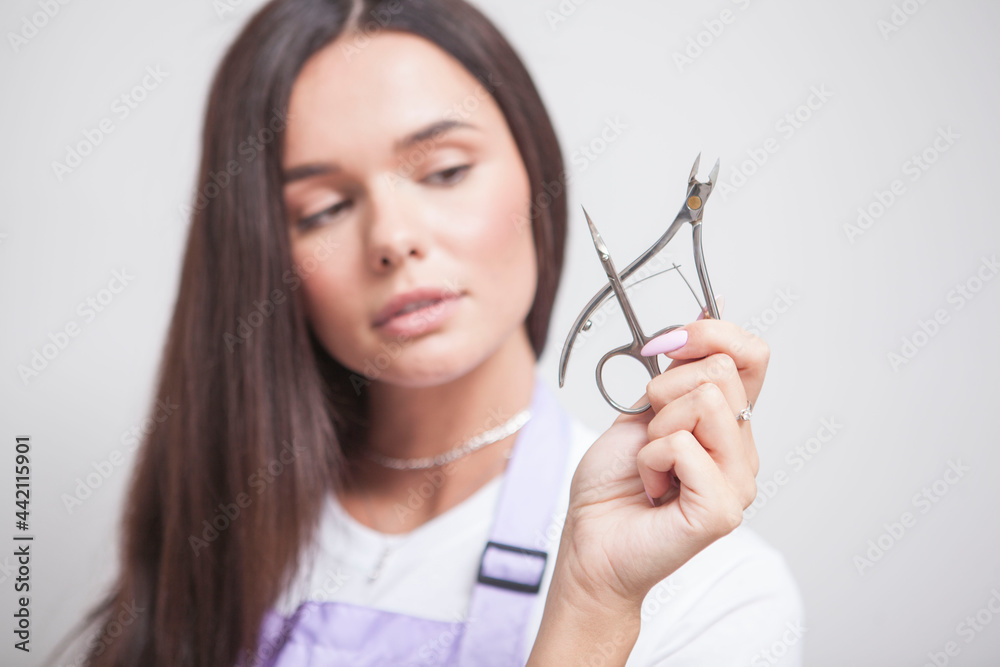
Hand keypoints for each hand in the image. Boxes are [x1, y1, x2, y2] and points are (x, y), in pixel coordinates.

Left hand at [555, 302, 768, 608]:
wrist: (590, 540)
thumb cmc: (612, 483)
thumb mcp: (641, 410)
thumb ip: (675, 372)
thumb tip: (700, 316)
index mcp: (727, 423)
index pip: (752, 354)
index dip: (710, 333)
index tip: (665, 343)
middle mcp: (742, 450)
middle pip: (721, 371)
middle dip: (665, 390)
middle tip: (648, 433)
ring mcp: (738, 481)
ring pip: (706, 401)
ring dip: (656, 429)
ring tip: (651, 464)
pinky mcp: (722, 508)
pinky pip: (684, 445)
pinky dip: (650, 460)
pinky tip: (651, 487)